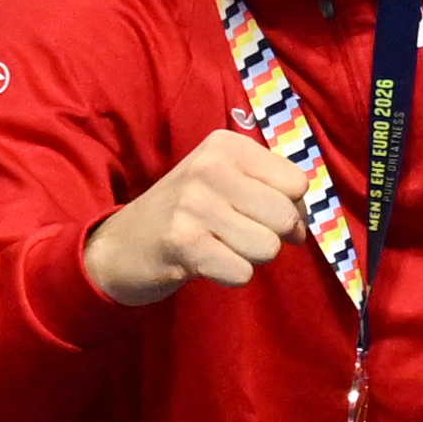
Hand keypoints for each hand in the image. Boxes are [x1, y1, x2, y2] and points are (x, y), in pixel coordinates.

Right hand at [82, 128, 329, 305]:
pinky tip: (205, 263)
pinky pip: (242, 272)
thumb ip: (269, 189)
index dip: (288, 207)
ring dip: (249, 258)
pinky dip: (230, 276)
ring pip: (268, 248)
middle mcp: (210, 168)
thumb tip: (303, 224)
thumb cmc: (183, 213)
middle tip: (237, 235)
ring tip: (218, 246)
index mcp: (225, 145)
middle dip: (271, 236)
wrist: (119, 245)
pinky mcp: (184, 243)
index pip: (297, 183)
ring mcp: (194, 205)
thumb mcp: (222, 181)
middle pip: (286, 217)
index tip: (258, 214)